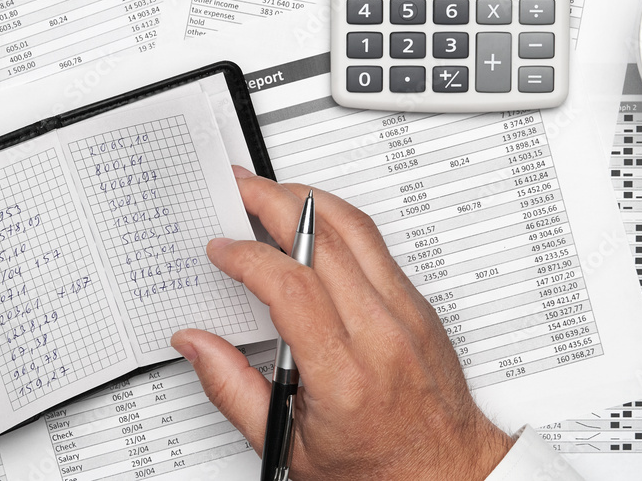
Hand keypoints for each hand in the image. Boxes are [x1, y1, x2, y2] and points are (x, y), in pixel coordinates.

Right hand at [171, 168, 513, 479]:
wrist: (446, 473)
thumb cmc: (376, 467)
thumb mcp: (288, 445)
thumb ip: (232, 389)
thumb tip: (195, 344)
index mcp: (344, 375)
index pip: (291, 287)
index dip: (247, 257)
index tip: (222, 250)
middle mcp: (382, 334)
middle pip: (323, 240)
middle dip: (272, 202)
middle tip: (240, 189)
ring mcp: (407, 313)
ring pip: (356, 228)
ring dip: (307, 199)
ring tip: (272, 192)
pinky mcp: (419, 304)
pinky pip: (376, 242)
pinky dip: (337, 219)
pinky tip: (312, 220)